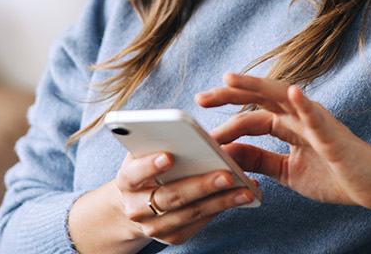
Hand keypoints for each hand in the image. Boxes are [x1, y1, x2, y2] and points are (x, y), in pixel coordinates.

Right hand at [68, 149, 259, 250]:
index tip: (169, 156)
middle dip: (201, 185)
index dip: (149, 166)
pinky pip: (199, 224)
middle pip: (171, 197)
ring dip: (220, 201)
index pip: (134, 174)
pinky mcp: (173, 237)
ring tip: (244, 189)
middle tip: (227, 174)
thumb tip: (191, 134)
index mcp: (126, 181)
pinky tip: (239, 198)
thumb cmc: (147, 169)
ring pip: (190, 213)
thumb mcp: (144, 154)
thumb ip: (158, 142)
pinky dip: (220, 210)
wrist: (137, 205)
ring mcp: (154, 226)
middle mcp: (136, 208)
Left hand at [196, 72, 370, 211]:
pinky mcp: (334, 135)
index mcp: (289, 125)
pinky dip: (305, 103)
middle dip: (230, 95)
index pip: (251, 116)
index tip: (200, 124)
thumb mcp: (288, 171)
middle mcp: (300, 116)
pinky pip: (318, 116)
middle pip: (260, 98)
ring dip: (257, 86)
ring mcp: (317, 122)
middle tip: (201, 97)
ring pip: (284, 97)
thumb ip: (260, 160)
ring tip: (231, 79)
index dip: (226, 119)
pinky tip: (293, 93)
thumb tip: (228, 154)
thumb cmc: (336, 176)